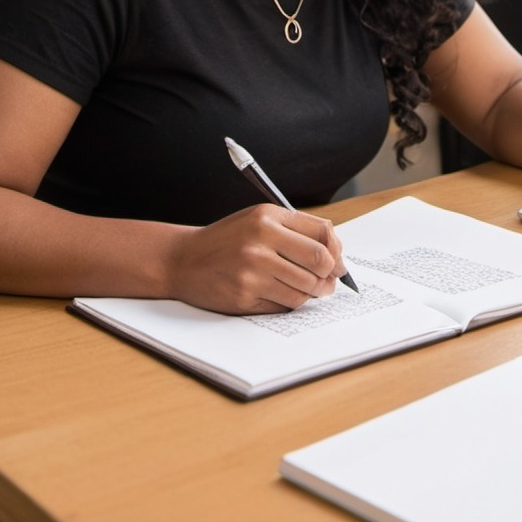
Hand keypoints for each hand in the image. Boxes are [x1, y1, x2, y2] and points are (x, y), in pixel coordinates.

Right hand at [167, 203, 346, 313]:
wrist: (183, 259)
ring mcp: (252, 269)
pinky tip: (280, 294)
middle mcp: (260, 239)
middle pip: (320, 261)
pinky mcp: (244, 294)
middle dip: (329, 275)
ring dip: (312, 293)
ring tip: (305, 289)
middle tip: (327, 282)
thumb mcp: (258, 220)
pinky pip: (285, 304)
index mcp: (268, 217)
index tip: (337, 261)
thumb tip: (336, 256)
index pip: (322, 233)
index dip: (336, 251)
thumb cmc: (227, 240)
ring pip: (305, 288)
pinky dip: (290, 302)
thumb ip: (295, 231)